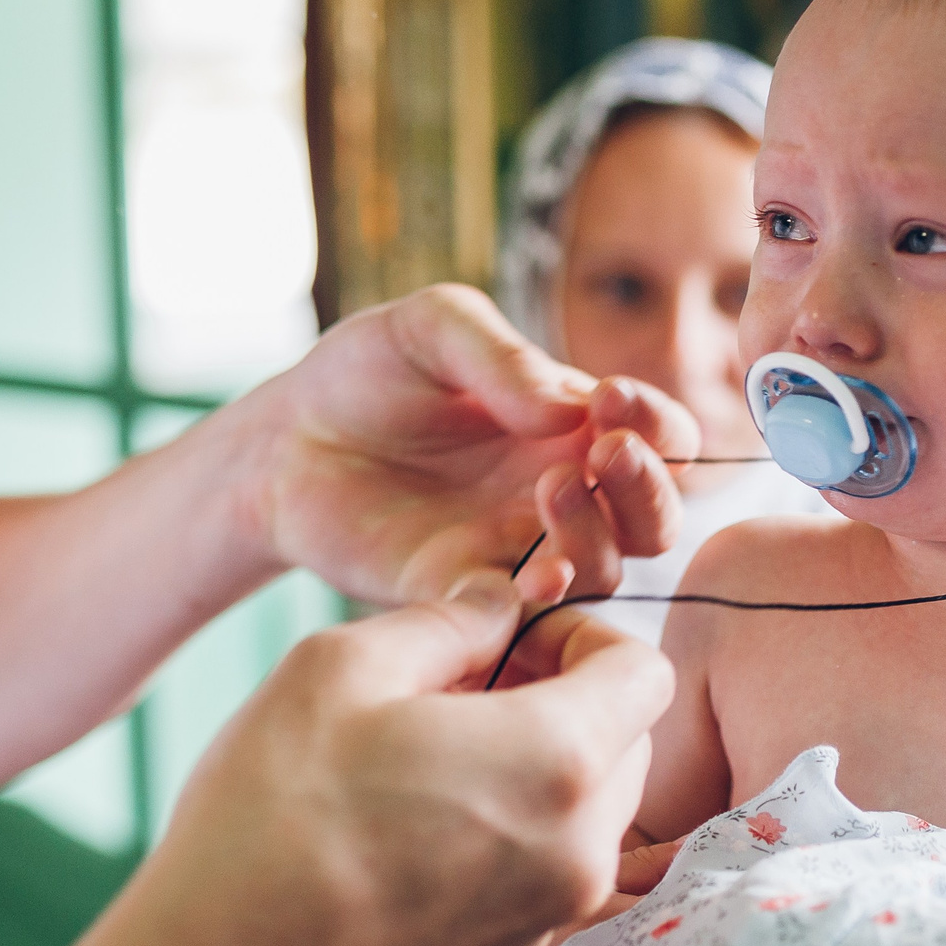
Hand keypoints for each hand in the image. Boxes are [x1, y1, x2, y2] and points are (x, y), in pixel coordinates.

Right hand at [104, 572, 674, 945]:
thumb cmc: (270, 815)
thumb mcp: (339, 668)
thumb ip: (447, 620)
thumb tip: (501, 603)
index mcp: (560, 759)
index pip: (644, 671)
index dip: (583, 635)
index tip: (508, 640)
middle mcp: (583, 844)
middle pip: (629, 739)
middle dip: (564, 697)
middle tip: (462, 689)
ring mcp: (556, 910)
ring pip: (593, 804)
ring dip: (541, 763)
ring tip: (433, 753)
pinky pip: (552, 863)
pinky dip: (518, 825)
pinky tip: (421, 818)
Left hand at [234, 285, 700, 605]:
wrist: (283, 442)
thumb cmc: (367, 373)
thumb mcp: (432, 328)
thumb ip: (501, 357)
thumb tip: (571, 410)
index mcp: (574, 424)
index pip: (662, 438)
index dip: (659, 425)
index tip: (612, 398)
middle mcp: (563, 492)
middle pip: (654, 517)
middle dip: (648, 489)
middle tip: (602, 452)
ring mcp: (519, 549)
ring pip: (607, 570)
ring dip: (599, 536)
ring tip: (549, 490)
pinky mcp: (467, 593)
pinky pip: (529, 616)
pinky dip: (546, 602)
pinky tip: (533, 577)